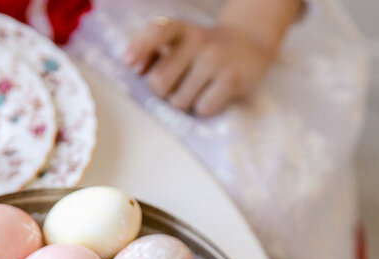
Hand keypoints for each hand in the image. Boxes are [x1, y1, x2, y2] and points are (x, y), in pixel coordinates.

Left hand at [121, 16, 277, 116]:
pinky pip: (203, 108)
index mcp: (180, 29)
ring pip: (180, 101)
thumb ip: (155, 52)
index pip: (156, 31)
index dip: (140, 47)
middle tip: (178, 87)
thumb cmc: (205, 50)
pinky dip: (205, 108)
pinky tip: (214, 95)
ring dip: (186, 103)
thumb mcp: (181, 41)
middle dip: (164, 94)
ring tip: (198, 90)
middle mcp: (196, 40)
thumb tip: (137, 70)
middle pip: (159, 83)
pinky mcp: (232, 78)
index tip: (128, 62)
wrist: (250, 43)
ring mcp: (215, 59)